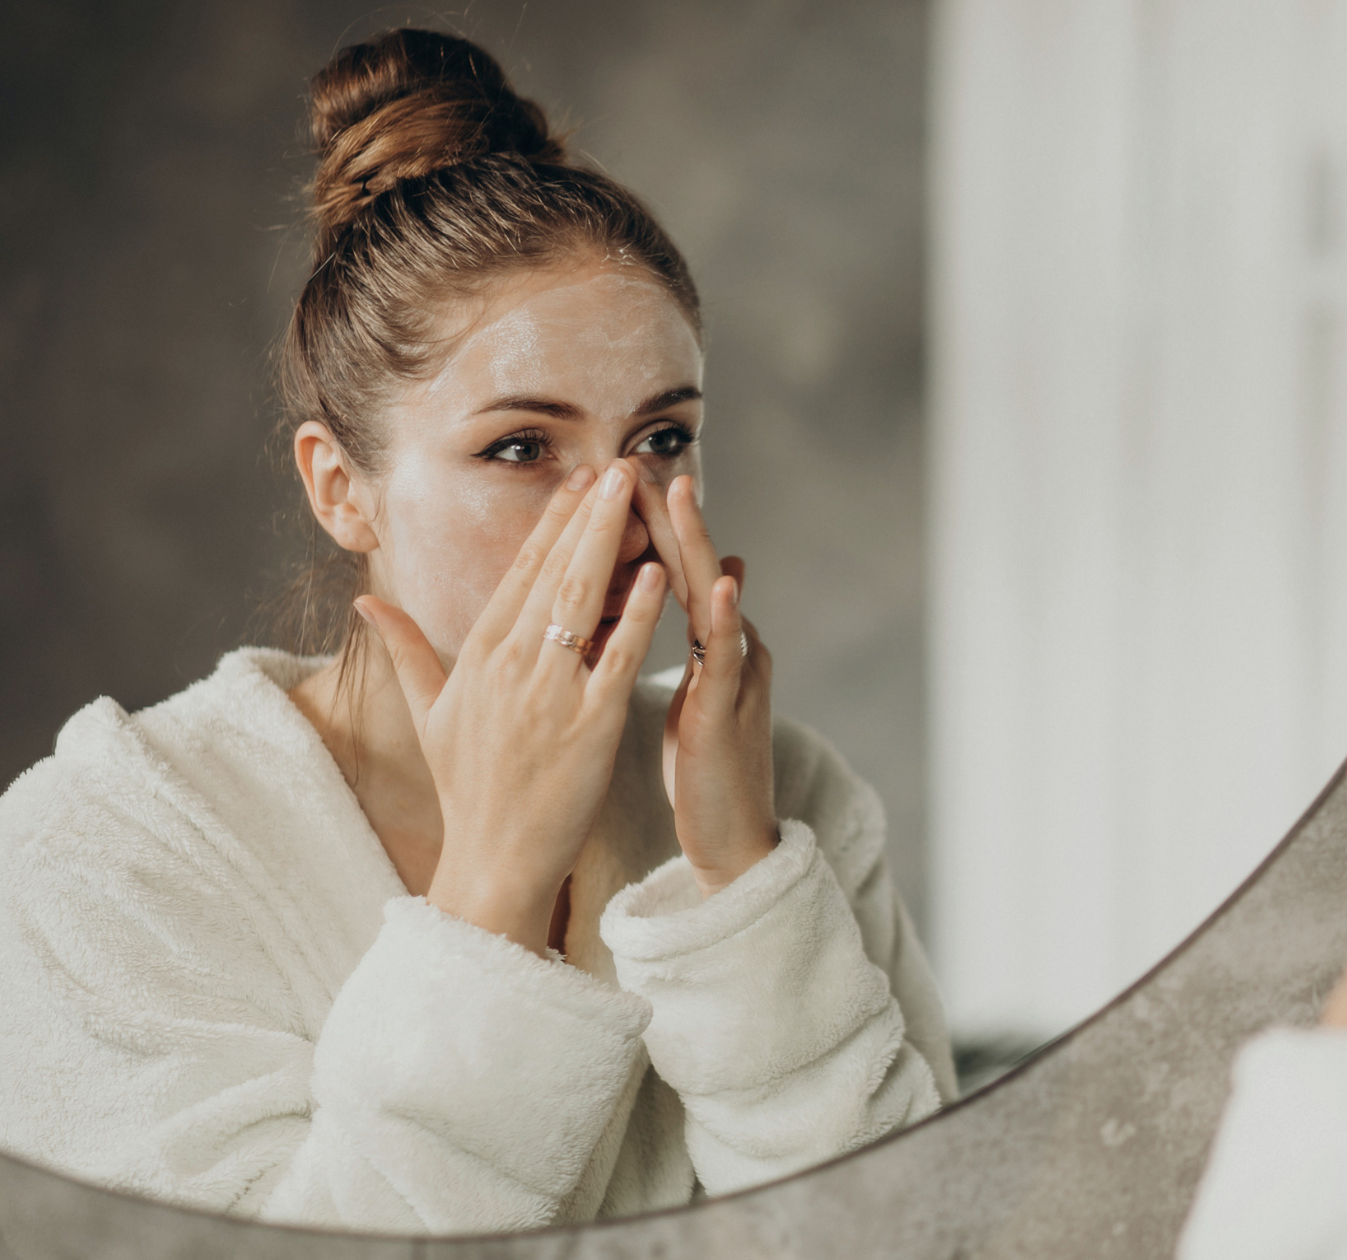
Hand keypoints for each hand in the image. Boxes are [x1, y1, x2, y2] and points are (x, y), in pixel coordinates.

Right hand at [358, 459, 669, 952]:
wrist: (494, 859)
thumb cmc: (469, 788)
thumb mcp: (430, 713)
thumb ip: (405, 649)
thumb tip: (367, 600)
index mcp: (477, 656)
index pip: (519, 573)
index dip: (552, 522)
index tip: (578, 479)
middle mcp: (510, 665)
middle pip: (554, 572)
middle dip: (588, 513)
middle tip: (618, 464)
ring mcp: (550, 693)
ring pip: (584, 600)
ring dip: (612, 541)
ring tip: (637, 494)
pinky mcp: (589, 725)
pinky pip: (617, 657)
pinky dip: (637, 614)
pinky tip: (658, 573)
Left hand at [635, 472, 778, 896]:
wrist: (735, 836)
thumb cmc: (706, 766)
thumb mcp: (694, 690)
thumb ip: (688, 637)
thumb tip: (696, 582)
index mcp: (704, 642)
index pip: (669, 570)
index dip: (643, 525)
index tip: (611, 479)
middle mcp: (726, 646)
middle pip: (693, 567)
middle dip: (667, 515)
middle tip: (639, 461)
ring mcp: (735, 676)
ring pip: (714, 599)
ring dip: (698, 545)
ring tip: (680, 494)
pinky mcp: (732, 713)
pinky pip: (728, 660)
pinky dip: (727, 619)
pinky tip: (721, 585)